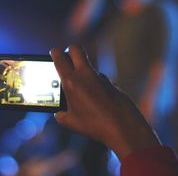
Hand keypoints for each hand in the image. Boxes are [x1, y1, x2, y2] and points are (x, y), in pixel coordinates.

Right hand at [50, 45, 160, 159]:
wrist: (123, 127)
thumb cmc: (96, 125)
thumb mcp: (71, 122)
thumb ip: (62, 115)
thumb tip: (60, 113)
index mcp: (71, 81)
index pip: (60, 57)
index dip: (55, 53)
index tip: (54, 53)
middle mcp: (86, 74)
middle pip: (75, 48)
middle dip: (69, 51)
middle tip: (66, 60)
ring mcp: (100, 77)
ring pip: (88, 65)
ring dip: (82, 70)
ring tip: (80, 87)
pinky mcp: (111, 83)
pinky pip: (99, 79)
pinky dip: (94, 84)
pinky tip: (95, 99)